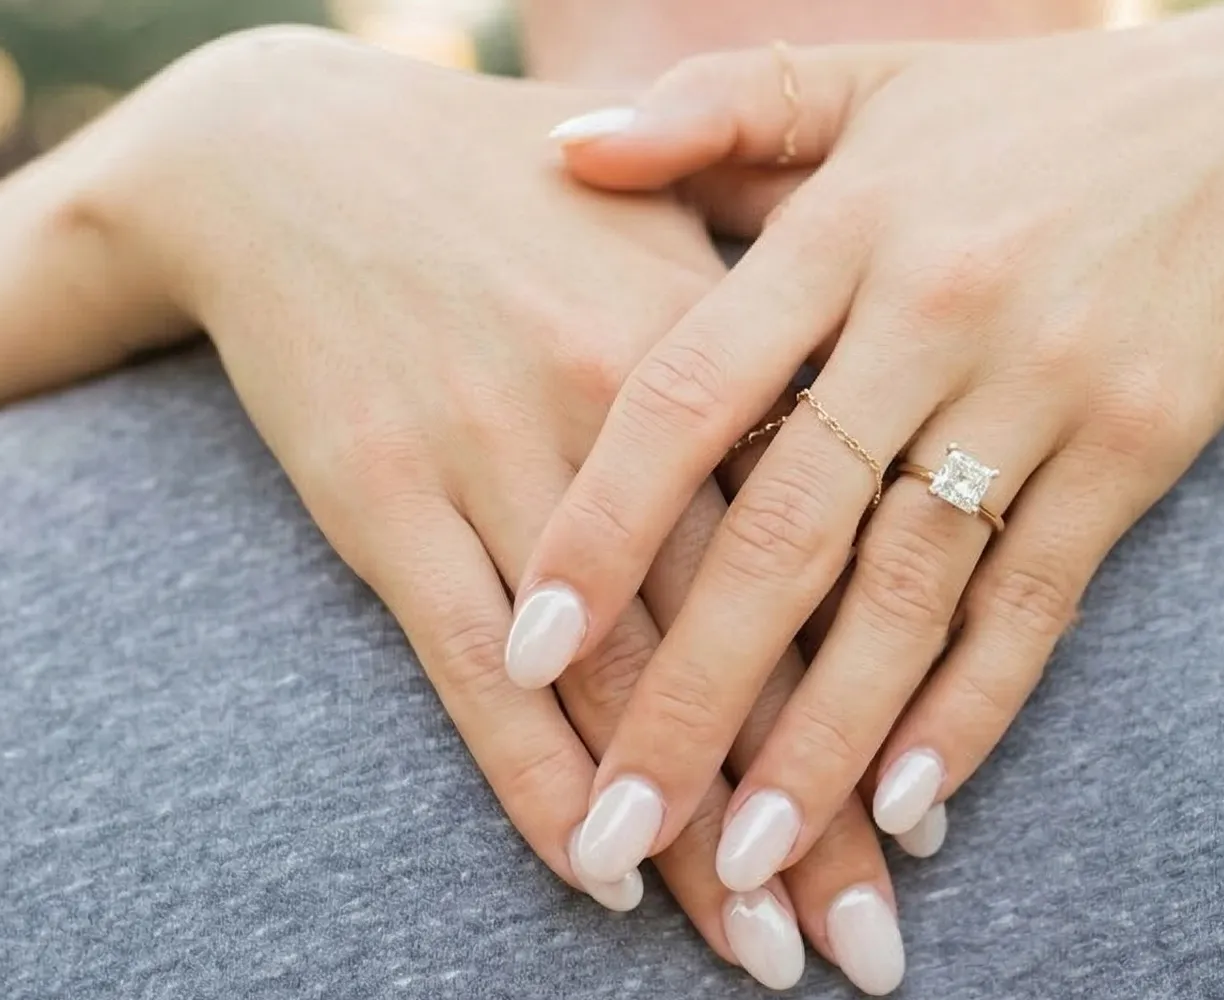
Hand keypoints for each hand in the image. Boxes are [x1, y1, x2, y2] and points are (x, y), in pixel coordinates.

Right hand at [0, 28, 911, 993]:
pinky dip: (535, 781)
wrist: (287, 153)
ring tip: (763, 958)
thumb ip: (779, 285)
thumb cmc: (495, 183)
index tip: (936, 827)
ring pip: (619, 683)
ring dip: (693, 834)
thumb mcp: (659, 198)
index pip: (827, 555)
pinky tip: (597, 873)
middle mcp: (625, 413)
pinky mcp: (388, 501)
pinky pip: (472, 672)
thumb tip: (895, 356)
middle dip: (808, 814)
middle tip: (875, 952)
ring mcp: (500, 460)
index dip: (883, 700)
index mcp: (713, 339)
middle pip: (742, 645)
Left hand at [516, 7, 1223, 896]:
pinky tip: (903, 806)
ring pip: (905, 593)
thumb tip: (562, 151)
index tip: (525, 646)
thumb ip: (711, 112)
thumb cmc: (1028, 114)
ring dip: (820, 742)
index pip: (688, 395)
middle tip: (617, 825)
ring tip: (743, 860)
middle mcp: (931, 316)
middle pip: (785, 532)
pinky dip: (970, 708)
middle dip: (691, 695)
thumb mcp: (867, 79)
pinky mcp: (1131, 452)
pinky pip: (1036, 601)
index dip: (602, 527)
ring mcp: (1038, 390)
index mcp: (840, 229)